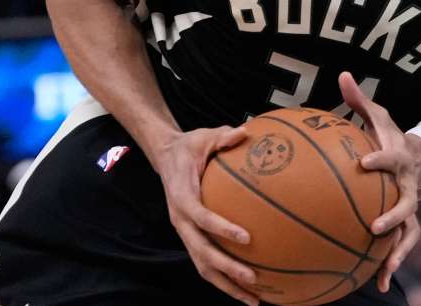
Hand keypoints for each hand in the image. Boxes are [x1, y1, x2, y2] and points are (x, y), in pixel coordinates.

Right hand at [153, 126, 258, 305]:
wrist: (165, 156)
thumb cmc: (189, 146)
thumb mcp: (204, 136)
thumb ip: (223, 136)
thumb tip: (244, 132)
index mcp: (182, 198)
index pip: (201, 218)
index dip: (221, 229)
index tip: (246, 237)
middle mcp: (180, 221)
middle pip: (201, 253)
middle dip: (226, 268)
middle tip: (254, 278)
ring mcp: (185, 233)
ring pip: (203, 266)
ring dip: (227, 285)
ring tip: (254, 300)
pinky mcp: (192, 238)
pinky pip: (208, 263)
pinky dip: (226, 278)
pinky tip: (250, 289)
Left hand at [339, 72, 420, 292]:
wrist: (416, 160)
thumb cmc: (387, 138)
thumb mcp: (377, 117)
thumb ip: (358, 100)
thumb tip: (341, 74)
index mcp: (397, 159)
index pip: (388, 158)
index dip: (378, 161)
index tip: (363, 164)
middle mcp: (407, 186)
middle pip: (406, 204)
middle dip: (393, 217)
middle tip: (374, 227)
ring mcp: (409, 207)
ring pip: (408, 233)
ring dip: (398, 253)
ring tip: (384, 272)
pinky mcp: (404, 224)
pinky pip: (399, 246)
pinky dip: (390, 265)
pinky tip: (376, 284)